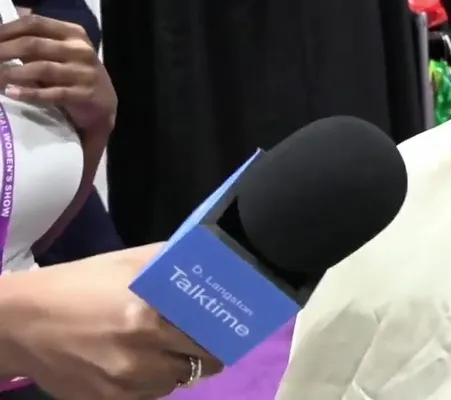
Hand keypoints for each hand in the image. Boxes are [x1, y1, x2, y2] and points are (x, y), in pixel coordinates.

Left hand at [0, 14, 116, 134]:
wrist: (102, 103)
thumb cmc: (73, 72)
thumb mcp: (59, 50)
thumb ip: (35, 38)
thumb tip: (4, 22)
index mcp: (72, 33)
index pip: (35, 23)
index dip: (6, 30)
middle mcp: (79, 49)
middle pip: (34, 44)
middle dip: (3, 51)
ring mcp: (83, 72)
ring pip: (41, 68)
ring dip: (11, 73)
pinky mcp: (84, 94)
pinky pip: (52, 93)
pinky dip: (29, 93)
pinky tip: (11, 93)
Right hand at [1, 245, 222, 398]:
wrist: (20, 323)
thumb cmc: (80, 285)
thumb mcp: (129, 263)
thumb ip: (173, 267)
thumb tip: (215, 264)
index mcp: (152, 314)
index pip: (212, 332)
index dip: (224, 330)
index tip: (230, 325)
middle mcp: (143, 352)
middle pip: (203, 362)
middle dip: (207, 351)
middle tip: (201, 338)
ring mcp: (126, 382)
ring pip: (177, 382)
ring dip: (178, 368)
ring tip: (165, 348)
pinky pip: (150, 396)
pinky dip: (152, 383)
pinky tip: (139, 363)